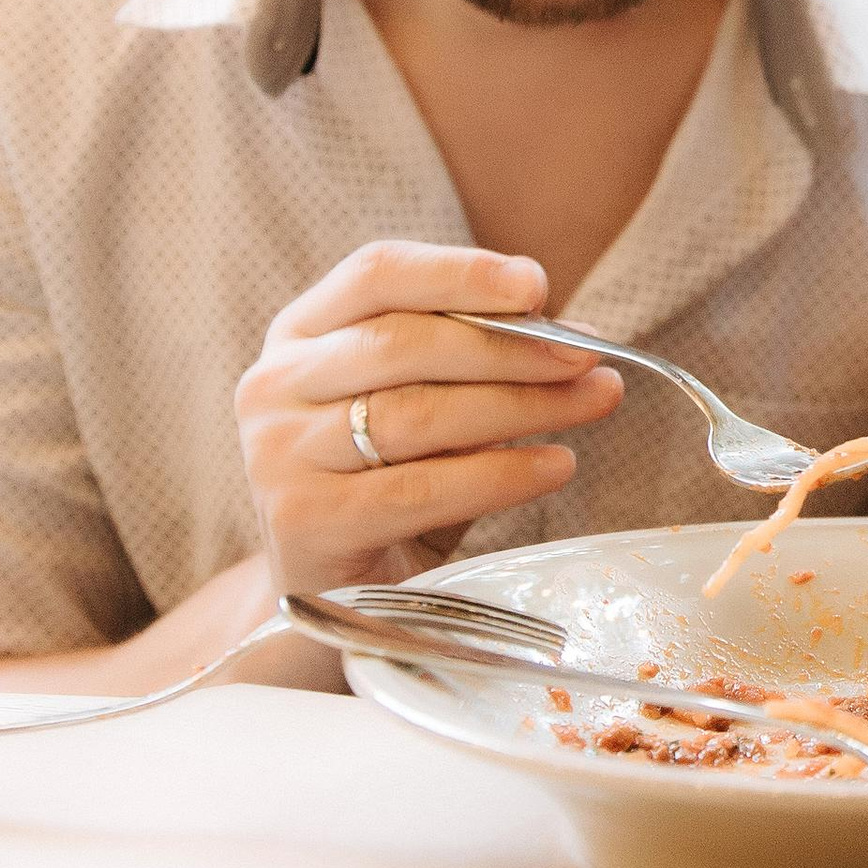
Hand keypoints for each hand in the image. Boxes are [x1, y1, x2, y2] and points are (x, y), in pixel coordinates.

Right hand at [236, 242, 623, 599]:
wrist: (334, 595)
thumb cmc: (390, 483)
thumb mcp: (424, 406)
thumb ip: (473, 362)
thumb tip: (570, 333)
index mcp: (300, 332)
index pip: (376, 274)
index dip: (460, 272)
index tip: (537, 285)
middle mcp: (273, 384)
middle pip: (405, 343)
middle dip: (511, 346)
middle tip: (588, 355)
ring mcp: (277, 454)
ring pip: (417, 413)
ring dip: (522, 405)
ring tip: (593, 401)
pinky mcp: (303, 522)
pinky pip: (422, 488)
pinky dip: (502, 474)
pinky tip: (556, 466)